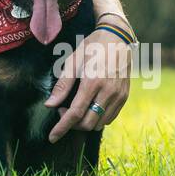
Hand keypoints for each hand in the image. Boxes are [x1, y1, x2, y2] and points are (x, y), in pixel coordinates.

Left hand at [42, 26, 131, 142]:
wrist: (117, 38)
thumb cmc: (91, 47)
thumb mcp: (73, 61)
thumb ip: (62, 85)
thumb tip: (49, 105)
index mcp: (93, 82)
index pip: (75, 113)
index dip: (62, 127)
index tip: (52, 137)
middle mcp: (108, 92)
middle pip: (88, 123)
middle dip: (72, 124)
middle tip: (62, 110)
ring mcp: (119, 96)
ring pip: (99, 123)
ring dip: (85, 122)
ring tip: (76, 107)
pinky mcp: (124, 97)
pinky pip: (110, 118)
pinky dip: (97, 118)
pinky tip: (89, 107)